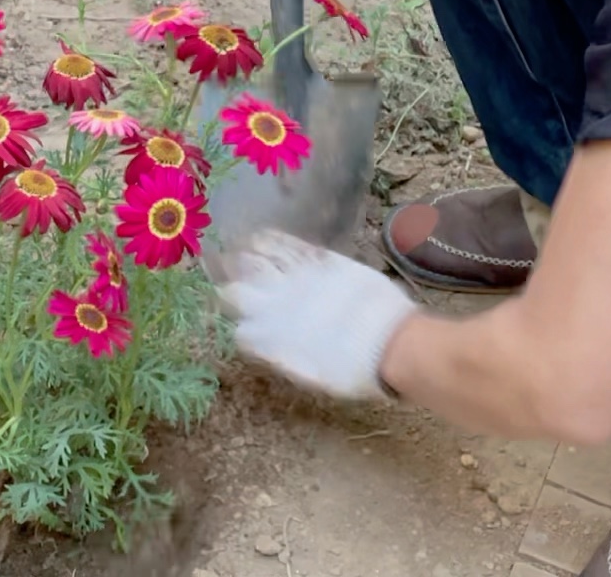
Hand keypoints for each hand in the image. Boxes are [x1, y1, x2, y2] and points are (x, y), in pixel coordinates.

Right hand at [218, 230, 418, 399]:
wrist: (394, 346)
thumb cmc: (355, 368)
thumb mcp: (311, 373)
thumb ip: (278, 355)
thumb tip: (247, 339)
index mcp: (277, 335)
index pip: (243, 323)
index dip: (231, 316)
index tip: (220, 307)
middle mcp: (283, 305)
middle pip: (244, 290)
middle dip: (229, 284)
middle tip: (216, 273)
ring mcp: (302, 280)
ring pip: (262, 263)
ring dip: (243, 258)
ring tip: (232, 250)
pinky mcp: (323, 263)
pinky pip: (289, 247)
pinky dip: (272, 240)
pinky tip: (261, 236)